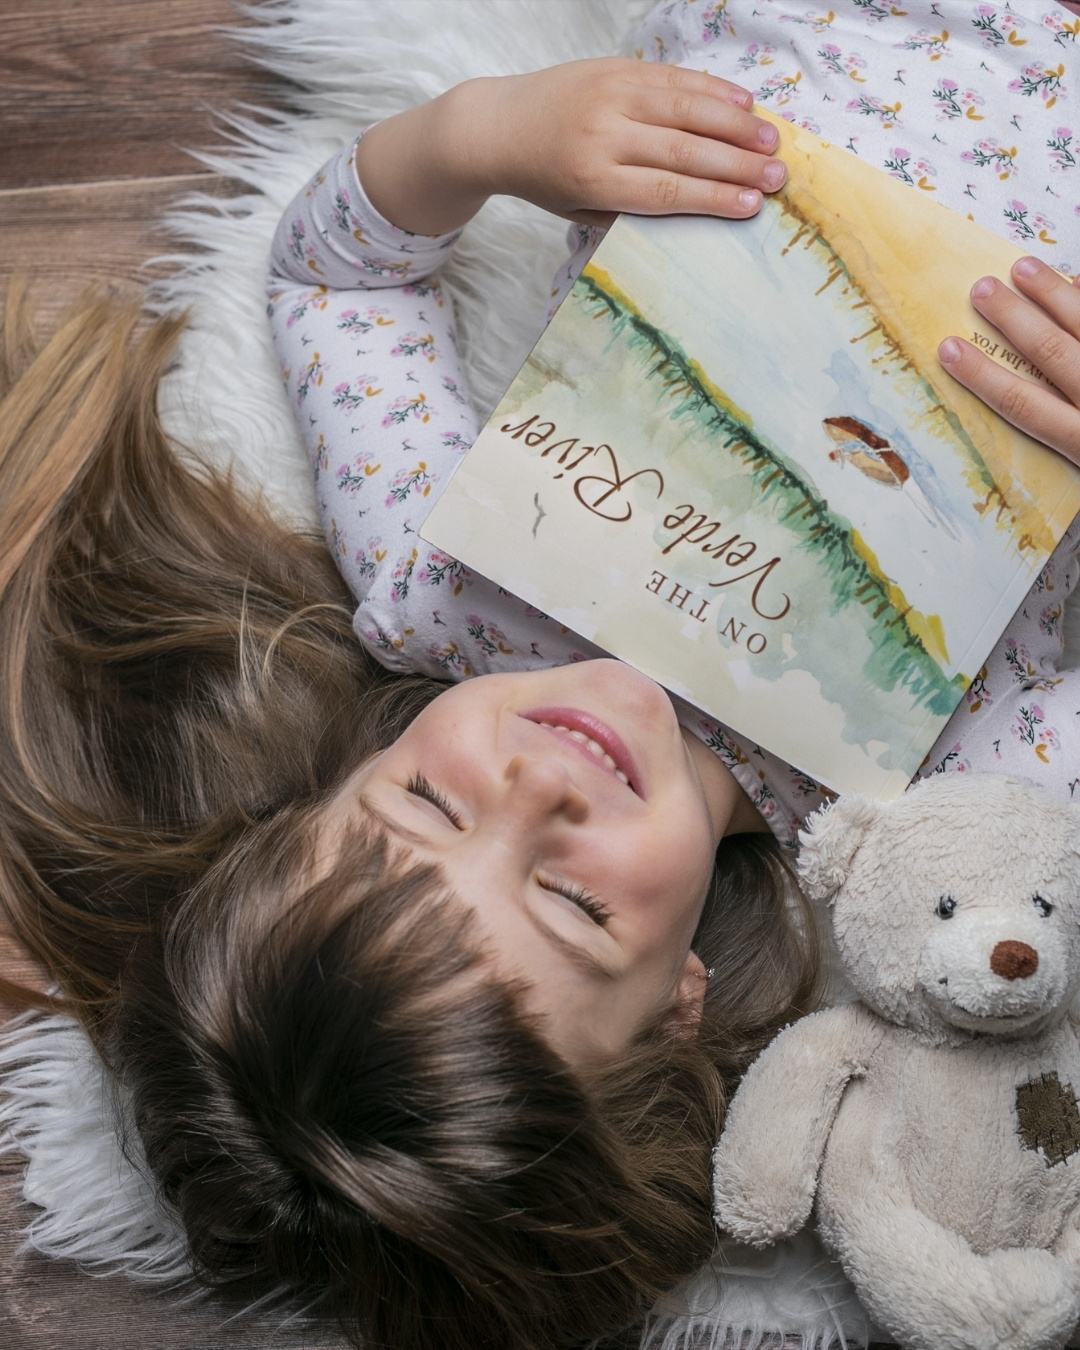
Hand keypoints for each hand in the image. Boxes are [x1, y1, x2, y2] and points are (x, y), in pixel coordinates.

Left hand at [355, 58, 784, 235]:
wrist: (496, 126)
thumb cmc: (543, 180)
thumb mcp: (577, 211)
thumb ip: (628, 212)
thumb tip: (693, 212)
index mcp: (592, 179)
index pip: (664, 191)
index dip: (711, 199)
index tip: (751, 207)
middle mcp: (602, 134)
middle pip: (682, 151)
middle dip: (735, 166)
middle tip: (778, 178)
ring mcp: (610, 94)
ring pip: (684, 108)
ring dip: (734, 125)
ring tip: (771, 142)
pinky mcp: (615, 67)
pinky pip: (671, 77)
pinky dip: (710, 89)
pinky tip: (743, 104)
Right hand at [938, 257, 1079, 466]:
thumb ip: (1065, 442)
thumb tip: (1025, 406)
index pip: (1023, 405)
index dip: (982, 376)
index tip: (948, 350)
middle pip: (1051, 351)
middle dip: (1012, 318)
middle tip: (981, 289)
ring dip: (1053, 293)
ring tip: (1023, 268)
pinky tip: (1076, 280)